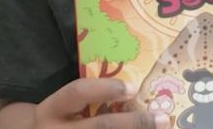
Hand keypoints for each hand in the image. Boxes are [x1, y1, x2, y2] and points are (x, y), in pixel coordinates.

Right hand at [34, 77, 168, 128]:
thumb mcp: (60, 106)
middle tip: (163, 118)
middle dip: (135, 123)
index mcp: (49, 111)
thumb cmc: (55, 119)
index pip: (76, 93)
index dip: (105, 89)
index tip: (133, 88)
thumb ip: (86, 98)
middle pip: (101, 128)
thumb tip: (132, 88)